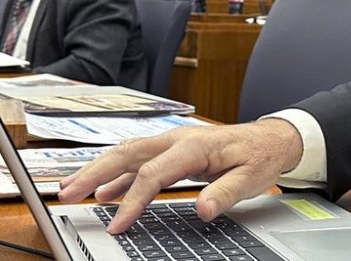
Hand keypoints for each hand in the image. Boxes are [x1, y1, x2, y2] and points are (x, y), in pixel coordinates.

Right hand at [59, 118, 302, 233]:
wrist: (271, 138)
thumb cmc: (260, 156)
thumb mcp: (250, 178)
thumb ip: (225, 193)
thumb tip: (203, 209)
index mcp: (194, 146)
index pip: (153, 174)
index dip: (133, 201)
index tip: (118, 225)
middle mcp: (178, 139)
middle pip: (128, 154)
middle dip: (94, 173)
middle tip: (67, 193)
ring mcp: (173, 142)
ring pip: (128, 154)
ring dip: (98, 170)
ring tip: (71, 189)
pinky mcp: (174, 150)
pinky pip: (139, 160)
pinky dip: (118, 174)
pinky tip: (105, 191)